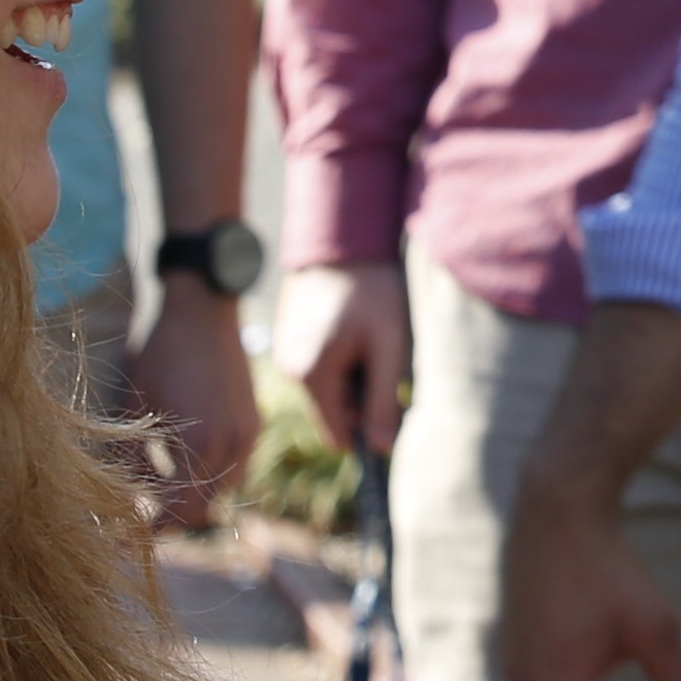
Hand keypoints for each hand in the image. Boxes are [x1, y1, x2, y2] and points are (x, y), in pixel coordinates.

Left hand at [130, 280, 257, 532]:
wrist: (203, 309)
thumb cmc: (160, 352)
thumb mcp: (134, 406)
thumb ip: (133, 457)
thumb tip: (126, 495)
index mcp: (198, 444)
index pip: (179, 512)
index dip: (154, 529)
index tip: (130, 534)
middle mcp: (230, 446)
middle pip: (202, 508)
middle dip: (172, 518)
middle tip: (141, 517)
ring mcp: (247, 435)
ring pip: (222, 491)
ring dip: (193, 497)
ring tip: (160, 489)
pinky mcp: (253, 423)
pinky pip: (236, 468)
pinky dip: (211, 475)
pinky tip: (184, 461)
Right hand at [276, 260, 410, 453]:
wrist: (344, 230)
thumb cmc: (373, 287)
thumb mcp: (389, 345)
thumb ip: (384, 400)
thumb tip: (382, 449)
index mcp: (310, 374)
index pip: (338, 436)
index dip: (369, 430)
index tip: (396, 408)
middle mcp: (289, 367)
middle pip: (334, 411)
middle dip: (363, 397)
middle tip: (388, 360)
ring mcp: (285, 349)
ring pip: (328, 386)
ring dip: (354, 375)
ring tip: (373, 337)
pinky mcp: (289, 333)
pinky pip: (318, 364)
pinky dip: (341, 356)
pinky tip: (357, 325)